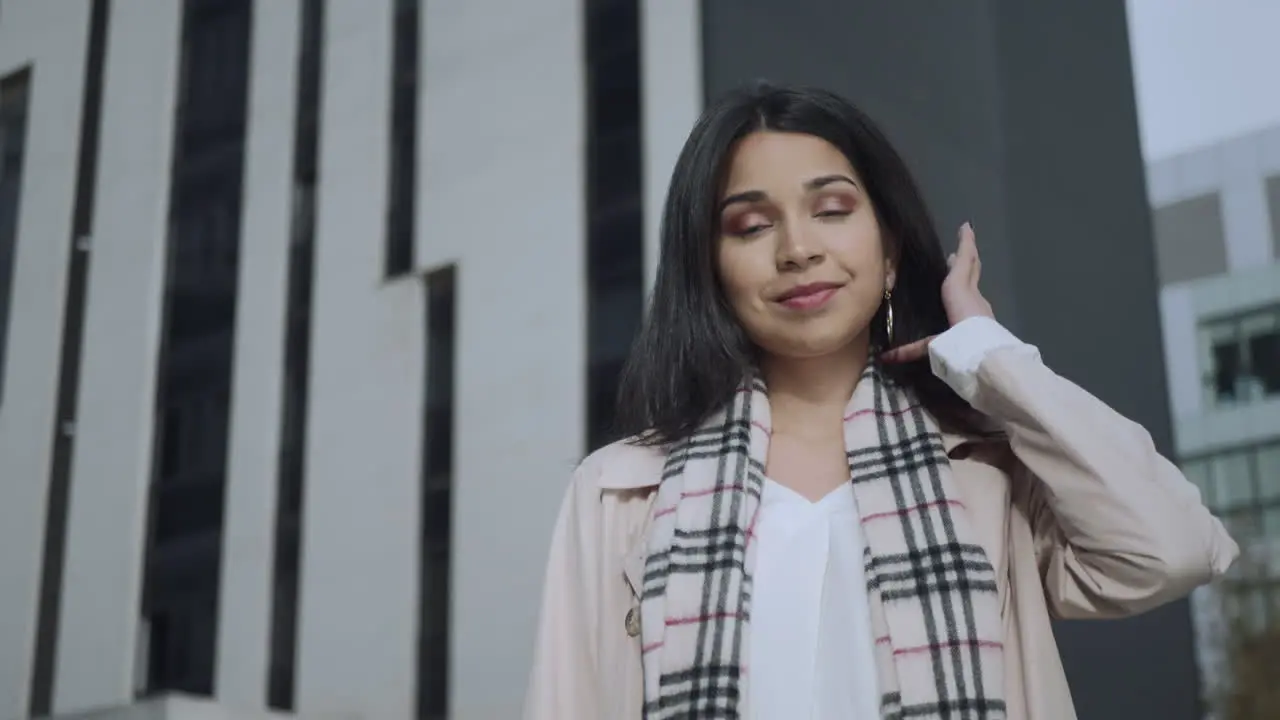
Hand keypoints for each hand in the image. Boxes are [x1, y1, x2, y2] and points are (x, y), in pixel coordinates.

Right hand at [881, 222, 994, 362]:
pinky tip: (966, 300)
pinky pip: (976, 297)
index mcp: (959, 291)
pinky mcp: (986, 319)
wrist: (988, 358)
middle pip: (973, 267)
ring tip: (960, 267)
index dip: (965, 243)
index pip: (964, 261)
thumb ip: (913, 350)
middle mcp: (973, 295)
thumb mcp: (935, 344)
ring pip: (975, 282)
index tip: (966, 226)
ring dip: (969, 271)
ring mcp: (982, 307)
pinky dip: (970, 290)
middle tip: (963, 243)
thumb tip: (885, 358)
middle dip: (968, 253)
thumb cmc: (962, 340)